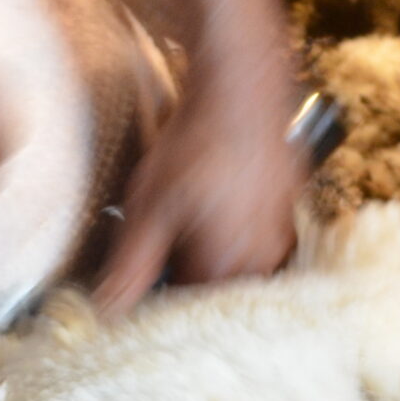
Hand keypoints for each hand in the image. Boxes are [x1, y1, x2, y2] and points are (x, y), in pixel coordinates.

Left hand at [93, 73, 303, 315]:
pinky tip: (218, 206)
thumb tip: (109, 313)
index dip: (165, 301)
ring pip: (243, 266)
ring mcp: (284, 232)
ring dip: (216, 256)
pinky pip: (261, 238)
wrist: (242, 87)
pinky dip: (238, 233)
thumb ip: (132, 265)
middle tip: (165, 250)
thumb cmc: (195, 144)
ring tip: (190, 224)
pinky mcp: (290, 206)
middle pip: (221, 292)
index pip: (194, 312)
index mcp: (229, 267)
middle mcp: (265, 259)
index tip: (145, 285)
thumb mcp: (150, 206)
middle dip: (191, 279)